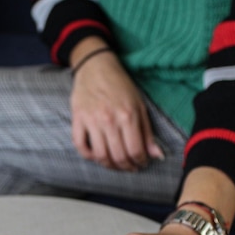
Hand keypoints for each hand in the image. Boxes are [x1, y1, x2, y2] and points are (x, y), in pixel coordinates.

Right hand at [70, 51, 163, 169]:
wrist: (96, 67)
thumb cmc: (120, 85)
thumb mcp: (139, 105)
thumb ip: (147, 132)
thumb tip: (156, 155)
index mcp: (128, 115)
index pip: (135, 150)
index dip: (140, 162)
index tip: (141, 163)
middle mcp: (109, 120)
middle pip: (118, 156)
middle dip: (126, 167)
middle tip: (130, 167)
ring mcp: (91, 120)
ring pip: (100, 155)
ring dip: (109, 165)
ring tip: (115, 164)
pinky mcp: (77, 119)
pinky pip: (80, 146)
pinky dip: (88, 155)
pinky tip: (96, 156)